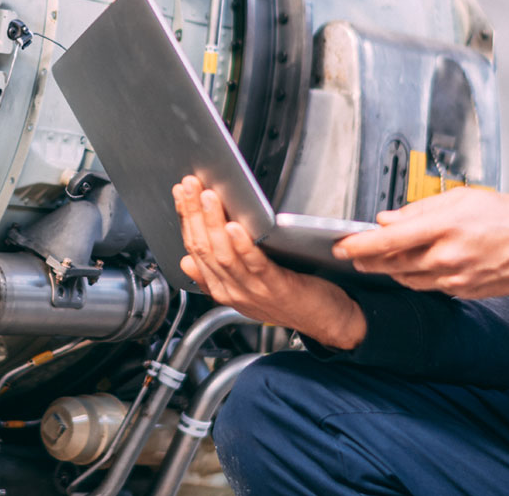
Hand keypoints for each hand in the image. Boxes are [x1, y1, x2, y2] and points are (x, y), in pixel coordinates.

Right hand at [173, 176, 366, 348]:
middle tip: (190, 186)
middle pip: (204, 249)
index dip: (186, 219)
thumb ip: (215, 276)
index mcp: (222, 289)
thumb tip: (187, 261)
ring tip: (208, 197)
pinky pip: (254, 265)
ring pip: (223, 255)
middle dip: (193, 214)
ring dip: (213, 223)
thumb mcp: (245, 290)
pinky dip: (242, 246)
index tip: (182, 194)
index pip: (194, 250)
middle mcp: (232, 291)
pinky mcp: (276, 287)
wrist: (326, 322)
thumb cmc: (291, 301)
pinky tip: (235, 227)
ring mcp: (253, 291)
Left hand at [331, 187, 508, 298]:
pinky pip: (429, 286)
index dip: (359, 244)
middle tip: (354, 255)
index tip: (342, 245)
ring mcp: (455, 278)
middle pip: (392, 263)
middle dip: (368, 260)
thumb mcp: (461, 198)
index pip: (388, 239)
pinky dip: (416, 277)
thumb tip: (388, 219)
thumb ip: (419, 210)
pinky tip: (415, 267)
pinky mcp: (463, 291)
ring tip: (382, 259)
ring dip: (390, 269)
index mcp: (444, 227)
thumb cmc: (508, 216)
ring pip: (407, 278)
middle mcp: (446, 256)